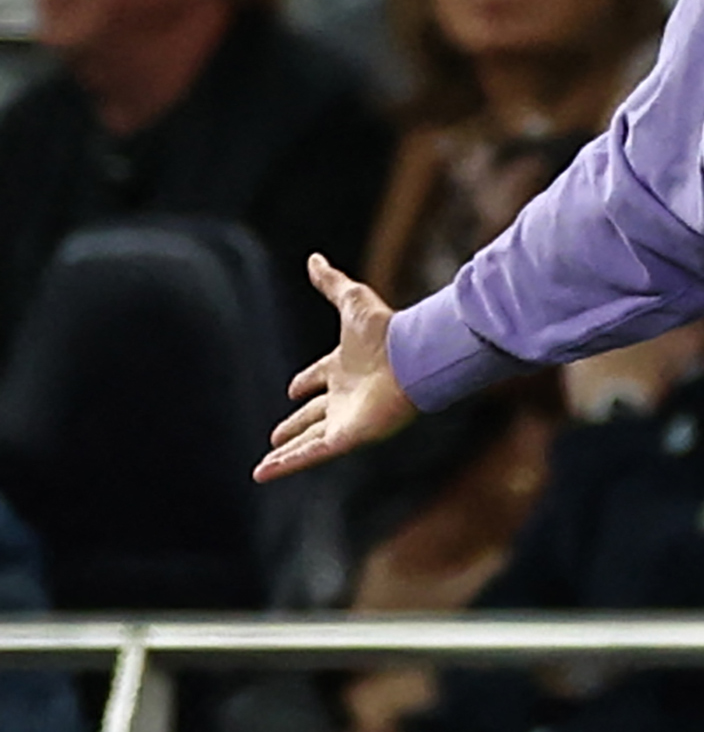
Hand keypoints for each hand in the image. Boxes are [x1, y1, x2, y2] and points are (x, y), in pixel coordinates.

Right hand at [255, 254, 418, 482]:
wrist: (412, 357)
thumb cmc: (386, 330)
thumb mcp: (352, 299)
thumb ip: (331, 283)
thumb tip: (314, 258)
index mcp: (346, 366)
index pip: (320, 377)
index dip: (306, 383)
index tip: (293, 389)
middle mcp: (346, 394)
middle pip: (315, 413)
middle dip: (296, 424)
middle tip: (276, 435)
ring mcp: (346, 418)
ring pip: (309, 440)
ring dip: (286, 452)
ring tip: (262, 466)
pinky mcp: (346, 437)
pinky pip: (310, 454)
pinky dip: (286, 464)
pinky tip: (262, 474)